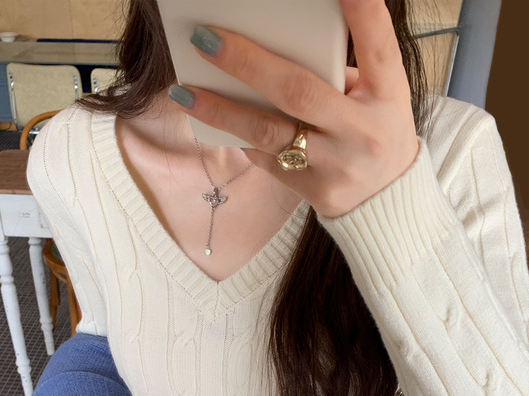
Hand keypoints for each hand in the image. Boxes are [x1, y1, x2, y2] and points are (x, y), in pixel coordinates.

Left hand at [170, 0, 419, 217]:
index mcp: (388, 95)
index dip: (364, 14)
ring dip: (222, 110)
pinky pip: (265, 159)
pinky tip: (210, 117)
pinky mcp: (312, 190)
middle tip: (206, 38)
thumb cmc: (373, 128)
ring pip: (268, 134)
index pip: (380, 48)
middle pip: (298, 92)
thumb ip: (337, 72)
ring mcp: (334, 165)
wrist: (384, 199)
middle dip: (248, 63)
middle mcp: (361, 131)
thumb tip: (273, 45)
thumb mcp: (377, 94)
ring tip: (184, 92)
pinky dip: (237, 135)